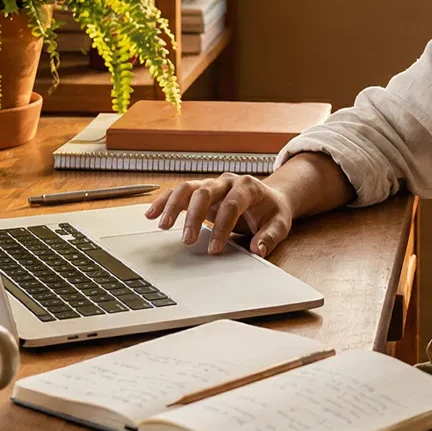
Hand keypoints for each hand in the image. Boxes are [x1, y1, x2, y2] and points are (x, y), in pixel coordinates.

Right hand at [145, 173, 294, 256]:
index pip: (232, 204)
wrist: (270, 198)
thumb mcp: (279, 224)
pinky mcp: (201, 191)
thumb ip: (270, 237)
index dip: (222, 227)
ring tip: (162, 225)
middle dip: (194, 216)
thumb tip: (257, 249)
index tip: (214, 249)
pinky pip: (179, 192)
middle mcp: (227, 181)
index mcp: (248, 186)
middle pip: (206, 192)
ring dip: (173, 205)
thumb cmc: (272, 211)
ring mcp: (213, 184)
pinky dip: (165, 202)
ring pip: (188, 188)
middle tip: (187, 240)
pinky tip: (151, 214)